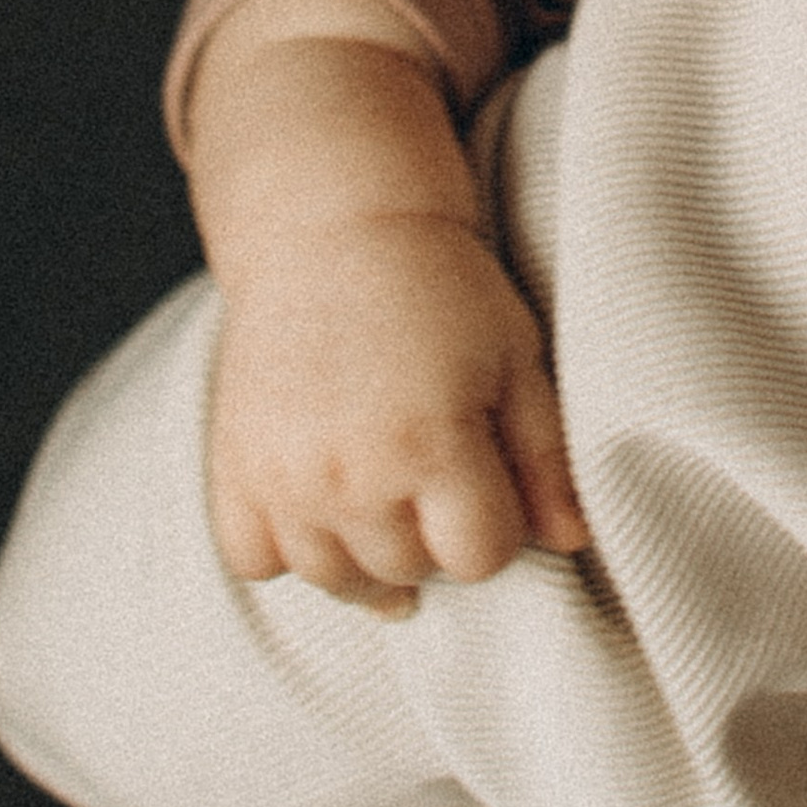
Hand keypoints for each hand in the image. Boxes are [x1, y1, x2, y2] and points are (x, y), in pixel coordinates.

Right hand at [208, 210, 589, 615]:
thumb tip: (572, 541)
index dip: (495, 523)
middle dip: (434, 535)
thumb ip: (546, 457)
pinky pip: (253, 560)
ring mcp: (285, 478)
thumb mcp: (514, 353)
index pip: (480, 558)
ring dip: (367, 554)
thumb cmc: (437, 286)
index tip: (485, 475)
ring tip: (383, 496)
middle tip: (431, 469)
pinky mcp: (234, 466)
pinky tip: (318, 508)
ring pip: (335, 581)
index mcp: (433, 445)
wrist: (330, 225)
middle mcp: (353, 475)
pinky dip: (286, 549)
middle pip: (411, 572)